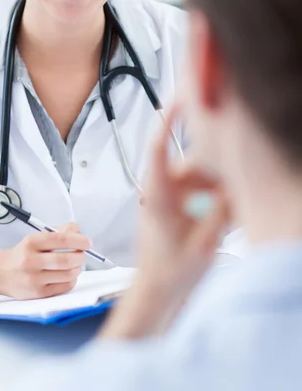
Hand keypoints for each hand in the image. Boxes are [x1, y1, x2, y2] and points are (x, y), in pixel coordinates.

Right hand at [0, 222, 91, 299]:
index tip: (88, 242)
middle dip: (80, 256)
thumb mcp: (37, 237)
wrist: (1, 272)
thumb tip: (79, 233)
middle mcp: (31, 260)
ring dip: (77, 268)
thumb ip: (59, 232)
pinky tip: (67, 275)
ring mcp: (34, 279)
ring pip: (68, 274)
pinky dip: (71, 280)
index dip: (79, 240)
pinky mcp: (37, 293)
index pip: (61, 239)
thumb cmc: (24, 253)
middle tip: (82, 254)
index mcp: (32, 242)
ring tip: (74, 264)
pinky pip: (64, 287)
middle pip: (67, 260)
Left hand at [101, 104, 229, 338]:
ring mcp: (167, 199)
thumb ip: (220, 211)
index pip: (158, 148)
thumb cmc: (166, 272)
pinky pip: (196, 192)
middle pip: (190, 164)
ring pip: (197, 178)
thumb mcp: (202, 243)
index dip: (168, 120)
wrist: (155, 292)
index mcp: (158, 195)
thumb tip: (236, 187)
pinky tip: (223, 216)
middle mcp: (160, 191)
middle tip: (233, 184)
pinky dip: (211, 199)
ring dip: (215, 188)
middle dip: (214, 170)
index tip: (179, 99)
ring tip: (228, 210)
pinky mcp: (174, 207)